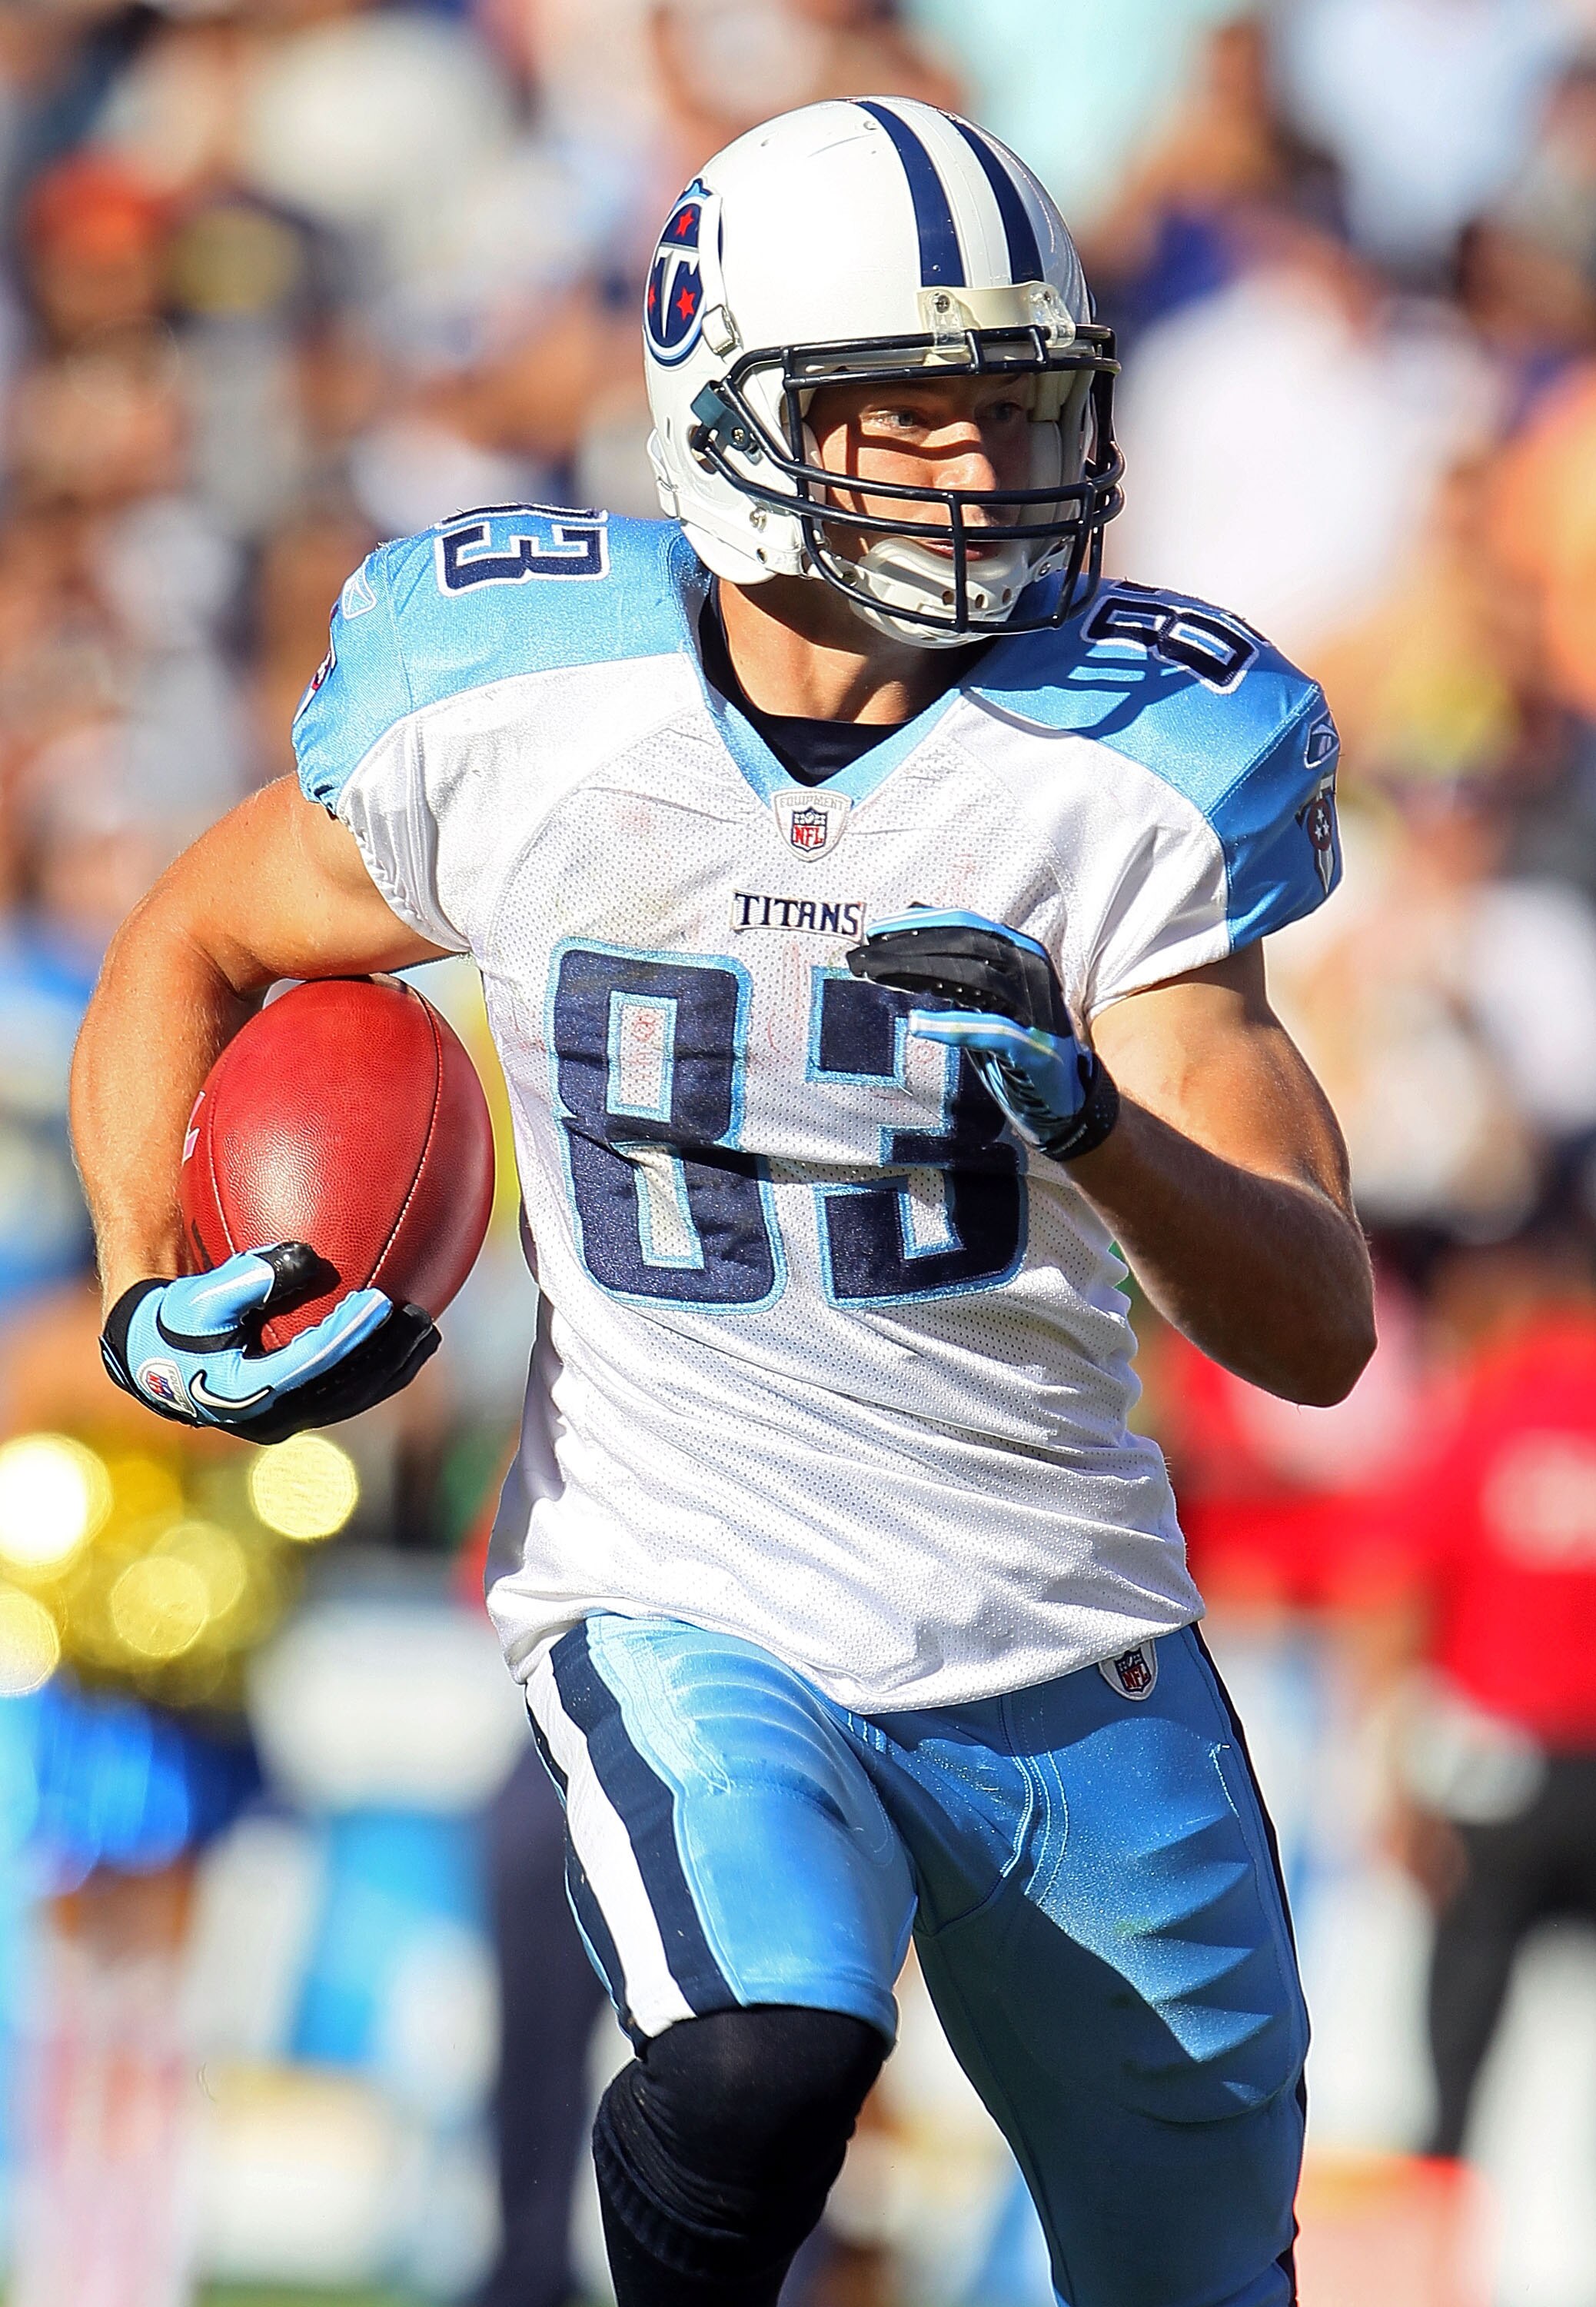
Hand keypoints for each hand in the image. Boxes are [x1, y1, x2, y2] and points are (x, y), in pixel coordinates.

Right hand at [100, 1242, 439, 1443]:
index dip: (348, 1334)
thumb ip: (248, 1277)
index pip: (310, 1363)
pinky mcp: (299, 1409)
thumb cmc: (175, 1320)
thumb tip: (307, 1254)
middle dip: (388, 1356)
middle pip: (345, 1389)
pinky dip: (380, 1368)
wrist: (155, 1360)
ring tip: (426, 1331)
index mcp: (245, 1391)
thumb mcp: (199, 1298)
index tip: (380, 1301)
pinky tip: (405, 1339)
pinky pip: (349, 1393)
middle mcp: (272, 1416)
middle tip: (421, 1320)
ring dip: (394, 1366)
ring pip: (354, 1397)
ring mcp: (288, 1417)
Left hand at [846, 910, 1118, 1161]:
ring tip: (879, 977)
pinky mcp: (1035, 1050)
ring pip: (976, 980)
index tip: (875, 931)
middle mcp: (1033, 973)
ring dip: (922, 975)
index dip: (920, 924)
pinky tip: (918, 1025)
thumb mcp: (986, 999)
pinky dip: (953, 1026)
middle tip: (865, 956)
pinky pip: (992, 1031)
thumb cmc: (1017, 1045)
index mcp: (1022, 953)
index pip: (968, 925)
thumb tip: (915, 924)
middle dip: (911, 946)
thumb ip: (959, 968)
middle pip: (966, 946)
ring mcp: (1037, 1011)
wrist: (1065, 1100)